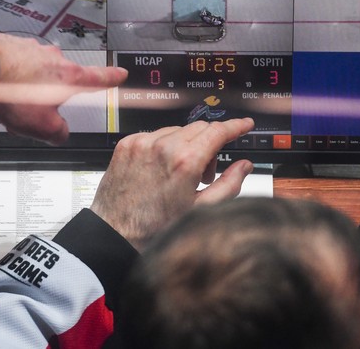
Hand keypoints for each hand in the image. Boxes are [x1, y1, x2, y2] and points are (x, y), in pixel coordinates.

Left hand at [0, 33, 127, 144]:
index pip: (98, 78)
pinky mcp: (11, 48)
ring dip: (20, 98)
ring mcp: (32, 51)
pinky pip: (13, 72)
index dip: (111, 78)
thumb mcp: (43, 126)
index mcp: (69, 77)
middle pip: (55, 87)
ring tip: (4, 110)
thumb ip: (59, 133)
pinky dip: (6, 86)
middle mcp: (53, 59)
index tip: (120, 74)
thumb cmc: (14, 93)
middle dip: (41, 104)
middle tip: (26, 117)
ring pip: (31, 81)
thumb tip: (60, 133)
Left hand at [91, 118, 254, 250]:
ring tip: (178, 174)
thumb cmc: (154, 228)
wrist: (115, 233)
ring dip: (185, 145)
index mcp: (184, 162)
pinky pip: (154, 135)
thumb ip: (228, 185)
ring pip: (176, 130)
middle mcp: (162, 146)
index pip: (217, 131)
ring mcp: (141, 143)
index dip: (235, 126)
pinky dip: (162, 146)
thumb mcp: (199, 209)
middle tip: (205, 172)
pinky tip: (160, 169)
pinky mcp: (126, 145)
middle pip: (199, 128)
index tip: (243, 125)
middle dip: (209, 144)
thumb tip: (244, 167)